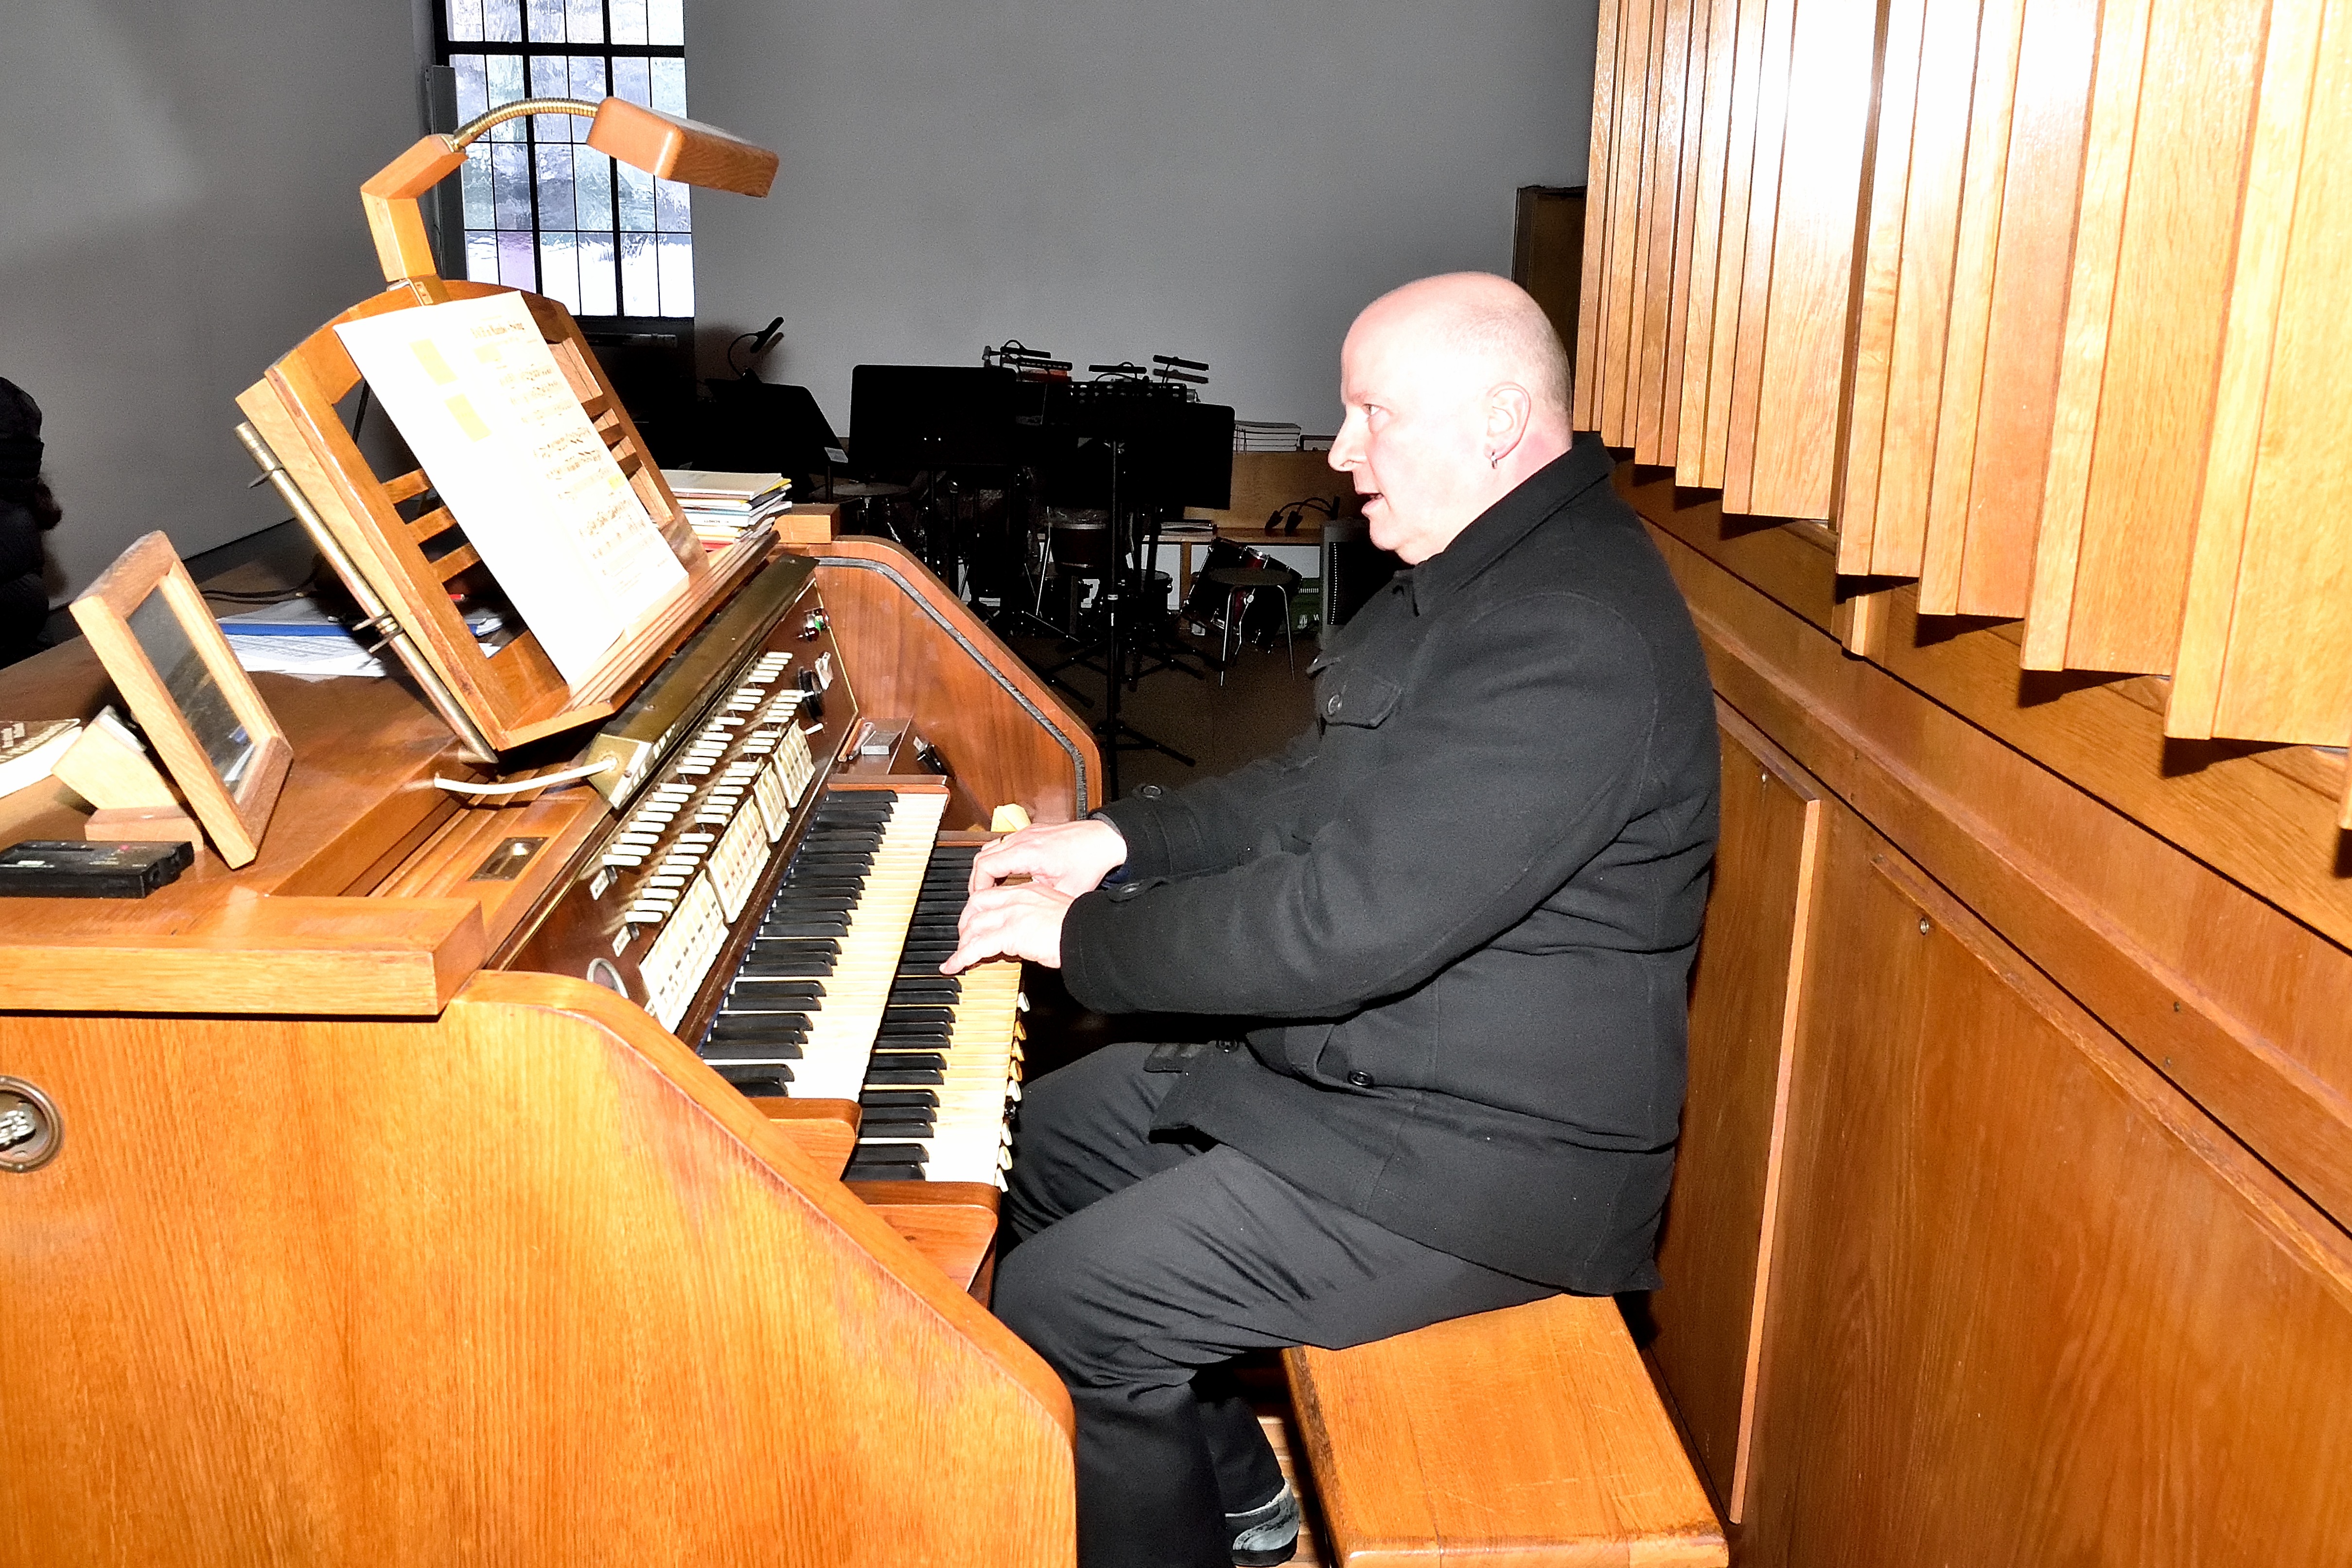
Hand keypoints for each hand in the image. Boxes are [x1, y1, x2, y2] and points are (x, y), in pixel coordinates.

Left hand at [943, 882, 1074, 972]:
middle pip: (976, 904)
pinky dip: (961, 957)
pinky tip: (954, 965)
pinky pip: (977, 946)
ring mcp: (1012, 914)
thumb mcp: (1057, 915)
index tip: (977, 920)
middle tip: (963, 938)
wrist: (1089, 932)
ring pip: (974, 924)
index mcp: (1030, 891)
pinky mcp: (1010, 933)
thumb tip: (1032, 935)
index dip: (980, 908)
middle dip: (965, 922)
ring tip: (958, 955)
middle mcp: (1018, 898)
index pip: (995, 895)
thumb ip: (1040, 920)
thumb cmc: (1082, 926)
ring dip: (963, 941)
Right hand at [969, 818, 1127, 896]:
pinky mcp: (1032, 832)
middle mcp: (1023, 840)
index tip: (980, 902)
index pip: (985, 867)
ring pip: (991, 848)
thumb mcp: (1066, 892)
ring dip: (988, 868)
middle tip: (981, 899)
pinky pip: (1004, 844)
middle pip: (982, 857)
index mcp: (1027, 853)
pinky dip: (999, 859)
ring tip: (992, 888)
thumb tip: (1027, 921)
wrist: (1105, 839)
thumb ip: (1041, 905)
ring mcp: (1026, 833)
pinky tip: (1008, 874)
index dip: (978, 887)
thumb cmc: (1090, 860)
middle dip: (978, 880)